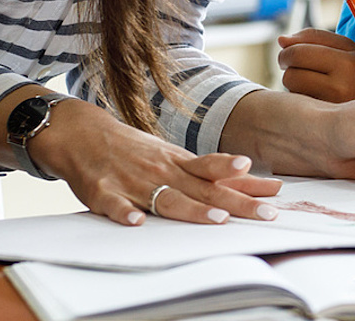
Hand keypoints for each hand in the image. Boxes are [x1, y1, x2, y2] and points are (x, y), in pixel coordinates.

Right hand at [31, 100, 282, 225]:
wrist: (80, 133)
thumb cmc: (134, 150)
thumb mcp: (173, 156)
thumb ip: (209, 174)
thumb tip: (253, 183)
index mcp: (178, 163)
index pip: (217, 172)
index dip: (245, 181)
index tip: (274, 189)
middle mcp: (161, 171)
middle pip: (203, 190)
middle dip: (235, 203)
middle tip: (265, 213)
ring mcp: (133, 181)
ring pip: (166, 197)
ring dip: (192, 209)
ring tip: (216, 218)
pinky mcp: (103, 192)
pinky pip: (115, 205)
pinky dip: (125, 213)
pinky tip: (137, 222)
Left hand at [278, 28, 354, 102]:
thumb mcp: (347, 51)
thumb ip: (315, 38)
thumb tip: (281, 39)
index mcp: (352, 61)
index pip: (301, 49)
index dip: (289, 49)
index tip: (290, 51)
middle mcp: (345, 84)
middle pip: (293, 66)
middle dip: (286, 62)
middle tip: (291, 65)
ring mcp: (334, 105)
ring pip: (291, 82)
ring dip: (293, 81)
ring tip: (310, 82)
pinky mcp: (325, 121)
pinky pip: (296, 102)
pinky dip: (298, 98)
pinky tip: (313, 98)